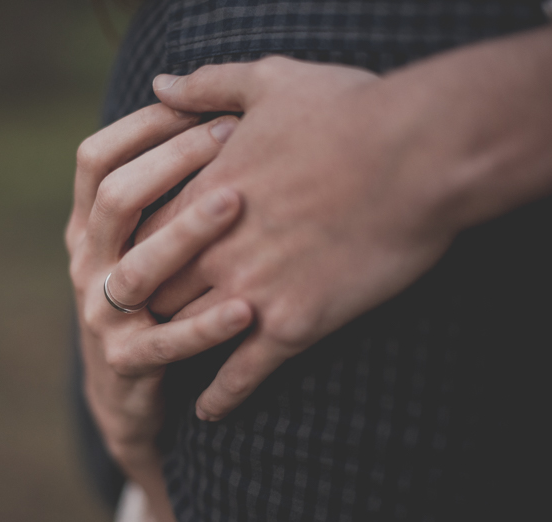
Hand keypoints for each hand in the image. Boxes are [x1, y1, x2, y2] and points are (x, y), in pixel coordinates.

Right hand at [66, 103, 252, 521]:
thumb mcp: (135, 244)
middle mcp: (87, 264)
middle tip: (230, 136)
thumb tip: (197, 108)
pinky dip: (205, 327)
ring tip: (234, 201)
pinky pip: (167, 343)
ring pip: (136, 269)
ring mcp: (101, 316)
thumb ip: (152, 193)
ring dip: (185, 233)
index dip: (141, 126)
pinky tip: (245, 309)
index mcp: (87, 229)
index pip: (95, 160)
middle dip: (172, 162)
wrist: (122, 395)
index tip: (199, 105)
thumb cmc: (148, 300)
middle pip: (116, 200)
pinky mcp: (127, 363)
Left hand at [140, 57, 459, 420]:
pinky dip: (222, 397)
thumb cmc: (346, 112)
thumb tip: (161, 82)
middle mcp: (211, 251)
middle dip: (148, 303)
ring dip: (176, 350)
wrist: (415, 156)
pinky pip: (241, 375)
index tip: (139, 260)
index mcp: (200, 196)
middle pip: (153, 291)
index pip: (140, 234)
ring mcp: (247, 293)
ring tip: (167, 364)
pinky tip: (210, 411)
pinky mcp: (291, 327)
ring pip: (186, 336)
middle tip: (149, 317)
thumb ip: (208, 85)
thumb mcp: (270, 81)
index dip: (137, 249)